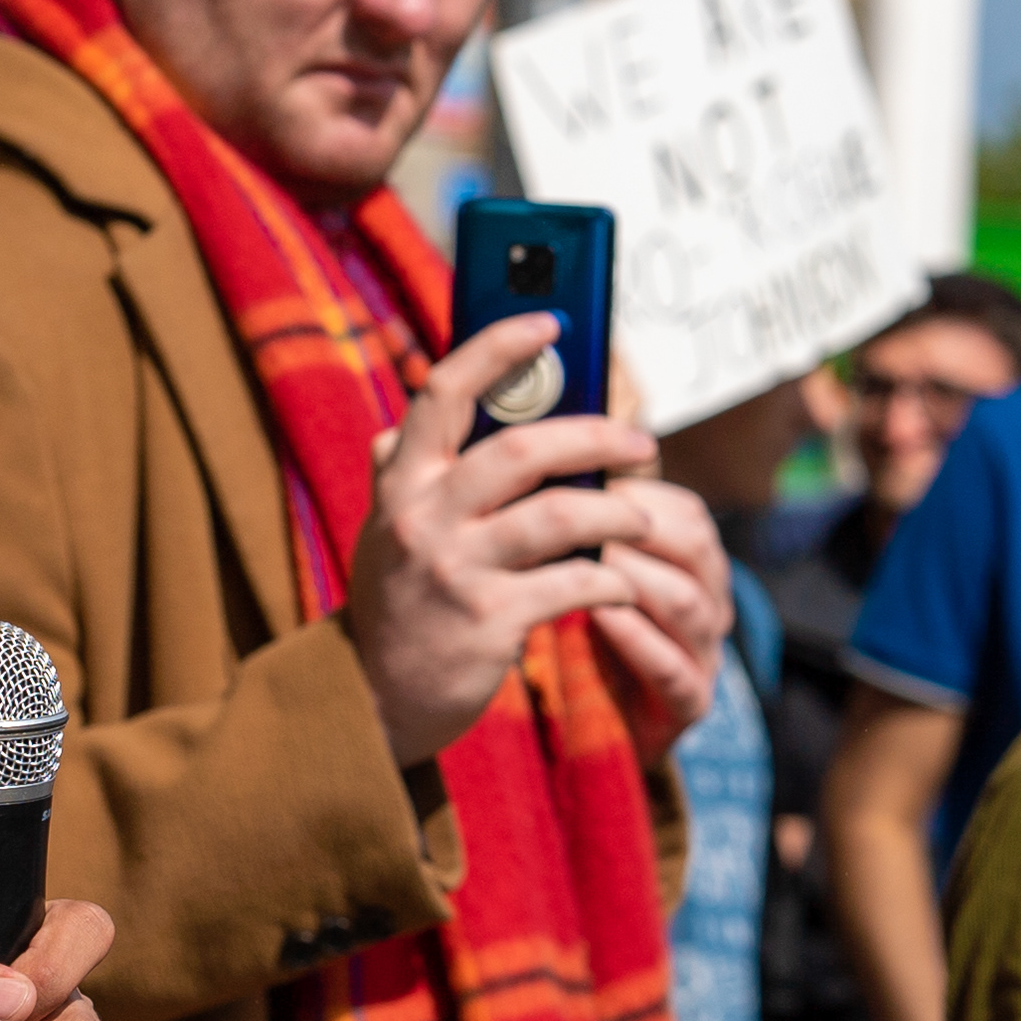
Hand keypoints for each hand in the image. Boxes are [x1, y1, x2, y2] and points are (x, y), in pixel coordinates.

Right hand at [347, 315, 665, 766]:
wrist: (377, 697)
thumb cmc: (399, 601)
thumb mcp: (386, 527)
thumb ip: (402, 473)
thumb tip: (405, 419)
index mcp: (403, 481)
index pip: (444, 390)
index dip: (498, 347)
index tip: (550, 323)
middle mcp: (424, 517)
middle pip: (523, 449)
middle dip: (595, 437)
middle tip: (642, 442)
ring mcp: (456, 570)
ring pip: (559, 516)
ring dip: (616, 514)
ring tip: (642, 519)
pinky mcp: (489, 622)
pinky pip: (570, 584)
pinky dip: (607, 580)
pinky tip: (621, 583)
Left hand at [586, 477, 732, 758]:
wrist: (595, 731)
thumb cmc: (588, 639)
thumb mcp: (589, 578)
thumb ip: (584, 531)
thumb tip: (552, 466)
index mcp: (696, 567)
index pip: (687, 513)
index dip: (641, 494)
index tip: (587, 482)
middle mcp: (711, 605)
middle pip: (697, 548)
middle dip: (641, 528)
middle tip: (581, 517)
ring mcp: (705, 655)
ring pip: (688, 603)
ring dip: (636, 578)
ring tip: (587, 562)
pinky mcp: (689, 704)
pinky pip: (672, 668)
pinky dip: (638, 639)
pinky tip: (601, 616)